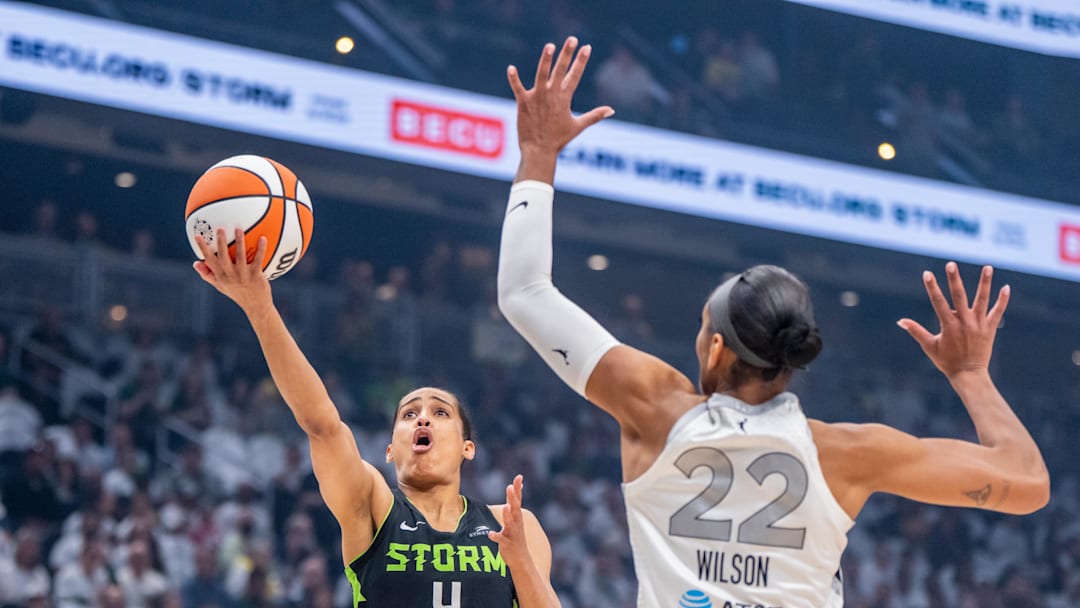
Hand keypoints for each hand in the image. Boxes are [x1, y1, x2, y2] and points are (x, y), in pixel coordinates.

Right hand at [192, 228, 272, 315]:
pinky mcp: (256, 276)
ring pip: (240, 256)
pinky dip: (261, 249)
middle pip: (223, 257)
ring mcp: (243, 275)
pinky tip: (263, 238)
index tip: (197, 235)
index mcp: (220, 276)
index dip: (203, 248)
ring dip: (240, 242)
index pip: (209, 260)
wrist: (255, 306)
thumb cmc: (237, 294)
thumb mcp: (220, 286)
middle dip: (220, 242)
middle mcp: (230, 275)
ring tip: (239, 229)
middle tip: (219, 228)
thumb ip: (208, 275)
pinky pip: (258, 260)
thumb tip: (195, 263)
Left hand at [489, 475, 529, 565]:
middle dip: (513, 498)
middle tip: (509, 487)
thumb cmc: (516, 536)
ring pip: (510, 523)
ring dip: (507, 516)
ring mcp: (513, 534)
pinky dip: (496, 536)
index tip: (519, 476)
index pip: (518, 500)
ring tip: (505, 507)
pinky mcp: (507, 544)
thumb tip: (516, 486)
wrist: (522, 560)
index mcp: (517, 517)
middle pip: (515, 509)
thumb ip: (515, 503)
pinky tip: (490, 534)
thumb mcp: (516, 519)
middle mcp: (517, 523)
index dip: (518, 488)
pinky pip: (502, 540)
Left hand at [507, 37, 612, 156]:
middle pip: (561, 71)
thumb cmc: (558, 139)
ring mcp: (537, 98)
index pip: (575, 76)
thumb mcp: (578, 126)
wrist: (539, 151)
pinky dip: (514, 79)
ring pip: (542, 75)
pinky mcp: (523, 103)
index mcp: (564, 99)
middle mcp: (552, 95)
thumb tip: (612, 110)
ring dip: (545, 60)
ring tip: (550, 46)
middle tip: (572, 39)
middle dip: (567, 54)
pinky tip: (511, 68)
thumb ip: (595, 116)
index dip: (581, 61)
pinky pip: (517, 88)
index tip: (587, 47)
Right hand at [898, 262, 1009, 378]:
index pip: (938, 302)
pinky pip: (998, 312)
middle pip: (959, 296)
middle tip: (951, 264)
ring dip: (985, 283)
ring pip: (982, 300)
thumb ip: (916, 331)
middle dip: (954, 279)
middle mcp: (965, 322)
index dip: (932, 287)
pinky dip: (1002, 300)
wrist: (969, 374)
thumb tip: (900, 321)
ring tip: (988, 267)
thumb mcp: (929, 346)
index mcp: (949, 325)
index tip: (927, 273)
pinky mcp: (990, 329)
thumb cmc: (946, 361)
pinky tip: (1006, 287)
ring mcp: (979, 325)